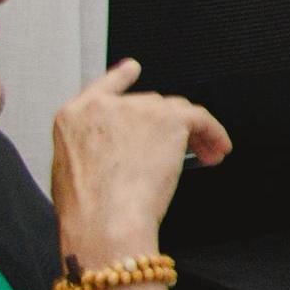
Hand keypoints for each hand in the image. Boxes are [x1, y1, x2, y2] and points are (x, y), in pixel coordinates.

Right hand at [50, 61, 231, 259]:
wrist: (105, 219)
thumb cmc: (88, 208)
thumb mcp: (71, 172)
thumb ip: (93, 151)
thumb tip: (115, 158)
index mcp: (73, 117)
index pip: (102, 89)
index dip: (120, 78)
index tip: (131, 69)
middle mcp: (105, 106)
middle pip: (147, 105)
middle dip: (167, 127)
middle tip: (185, 149)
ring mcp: (137, 108)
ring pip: (175, 111)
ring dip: (192, 132)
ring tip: (206, 153)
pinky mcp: (168, 118)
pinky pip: (200, 118)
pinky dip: (213, 132)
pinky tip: (218, 147)